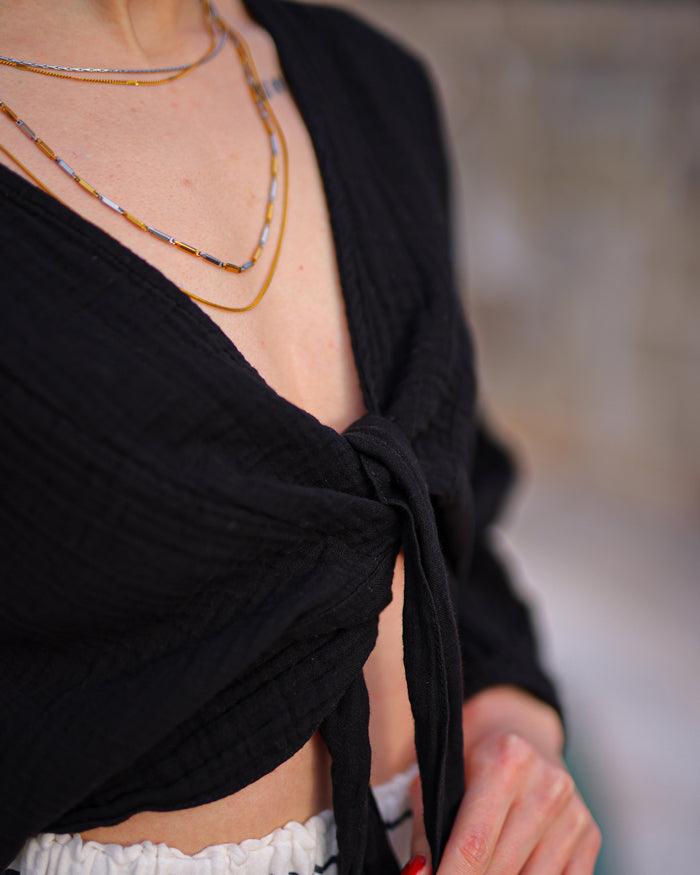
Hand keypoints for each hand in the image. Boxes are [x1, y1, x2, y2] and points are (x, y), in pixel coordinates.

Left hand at [404, 686, 601, 873]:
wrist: (518, 727)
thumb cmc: (470, 755)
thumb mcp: (440, 776)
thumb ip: (428, 828)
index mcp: (507, 759)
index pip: (475, 843)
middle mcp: (547, 784)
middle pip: (503, 869)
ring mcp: (574, 811)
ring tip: (479, 872)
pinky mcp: (591, 834)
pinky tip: (512, 872)